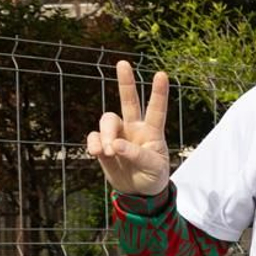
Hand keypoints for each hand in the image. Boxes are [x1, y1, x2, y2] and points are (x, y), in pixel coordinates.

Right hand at [88, 60, 171, 195]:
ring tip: (109, 152)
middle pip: (129, 101)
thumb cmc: (153, 176)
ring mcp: (118, 135)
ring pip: (107, 120)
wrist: (139, 192)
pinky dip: (94, 143)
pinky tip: (97, 153)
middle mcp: (135, 128)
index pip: (156, 109)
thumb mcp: (153, 167)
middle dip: (126, 82)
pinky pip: (94, 137)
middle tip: (123, 63)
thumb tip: (115, 145)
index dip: (158, 92)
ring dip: (106, 133)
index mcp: (153, 132)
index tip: (162, 74)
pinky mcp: (104, 144)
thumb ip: (137, 154)